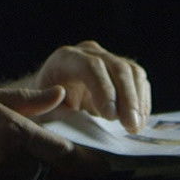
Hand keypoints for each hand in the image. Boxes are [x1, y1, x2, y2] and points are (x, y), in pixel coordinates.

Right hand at [0, 85, 103, 179]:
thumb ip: (27, 100)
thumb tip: (60, 96)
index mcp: (10, 133)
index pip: (61, 153)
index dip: (87, 161)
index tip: (105, 163)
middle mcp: (6, 163)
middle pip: (53, 175)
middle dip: (72, 172)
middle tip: (89, 167)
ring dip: (47, 178)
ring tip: (57, 168)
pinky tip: (19, 172)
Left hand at [31, 40, 151, 133]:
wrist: (45, 99)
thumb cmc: (39, 106)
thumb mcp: (37, 108)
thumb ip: (50, 108)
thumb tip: (67, 108)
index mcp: (65, 59)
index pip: (91, 67)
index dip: (104, 89)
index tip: (110, 116)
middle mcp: (89, 53)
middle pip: (117, 68)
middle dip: (127, 98)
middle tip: (131, 125)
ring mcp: (107, 59)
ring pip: (133, 73)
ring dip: (138, 101)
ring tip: (136, 126)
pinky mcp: (120, 71)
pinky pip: (139, 81)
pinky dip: (142, 102)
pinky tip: (139, 121)